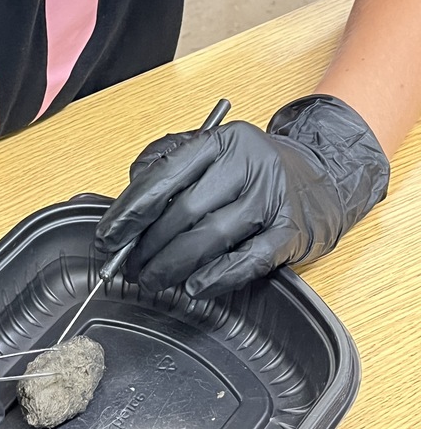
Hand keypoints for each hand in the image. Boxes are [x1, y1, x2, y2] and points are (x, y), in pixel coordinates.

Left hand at [95, 95, 388, 297]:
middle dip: (149, 244)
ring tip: (152, 279)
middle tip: (128, 266)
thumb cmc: (249, 168)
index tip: (108, 237)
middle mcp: (247, 164)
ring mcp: (271, 198)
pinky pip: (247, 260)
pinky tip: (194, 287)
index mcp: (220, 141)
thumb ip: (166, 164)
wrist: (319, 177)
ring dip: (175, 264)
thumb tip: (129, 203)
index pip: (164, 176)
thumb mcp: (209, 151)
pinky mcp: (289, 231)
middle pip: (185, 210)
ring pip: (212, 236)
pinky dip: (217, 277)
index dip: (130, 211)